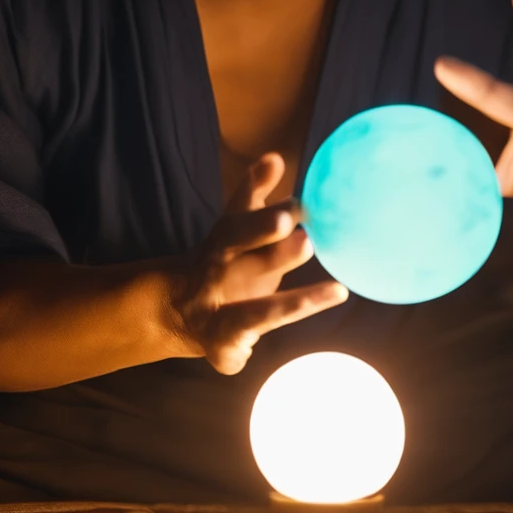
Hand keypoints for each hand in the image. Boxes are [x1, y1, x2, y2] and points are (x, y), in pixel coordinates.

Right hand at [168, 152, 347, 374]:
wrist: (174, 307)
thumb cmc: (224, 260)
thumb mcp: (235, 226)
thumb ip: (254, 193)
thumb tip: (274, 156)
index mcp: (223, 241)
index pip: (241, 222)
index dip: (263, 215)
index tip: (296, 205)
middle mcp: (215, 272)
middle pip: (239, 256)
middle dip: (266, 246)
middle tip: (305, 238)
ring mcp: (213, 310)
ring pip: (251, 310)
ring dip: (290, 303)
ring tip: (337, 291)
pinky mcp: (218, 346)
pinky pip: (232, 354)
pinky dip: (239, 356)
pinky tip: (252, 355)